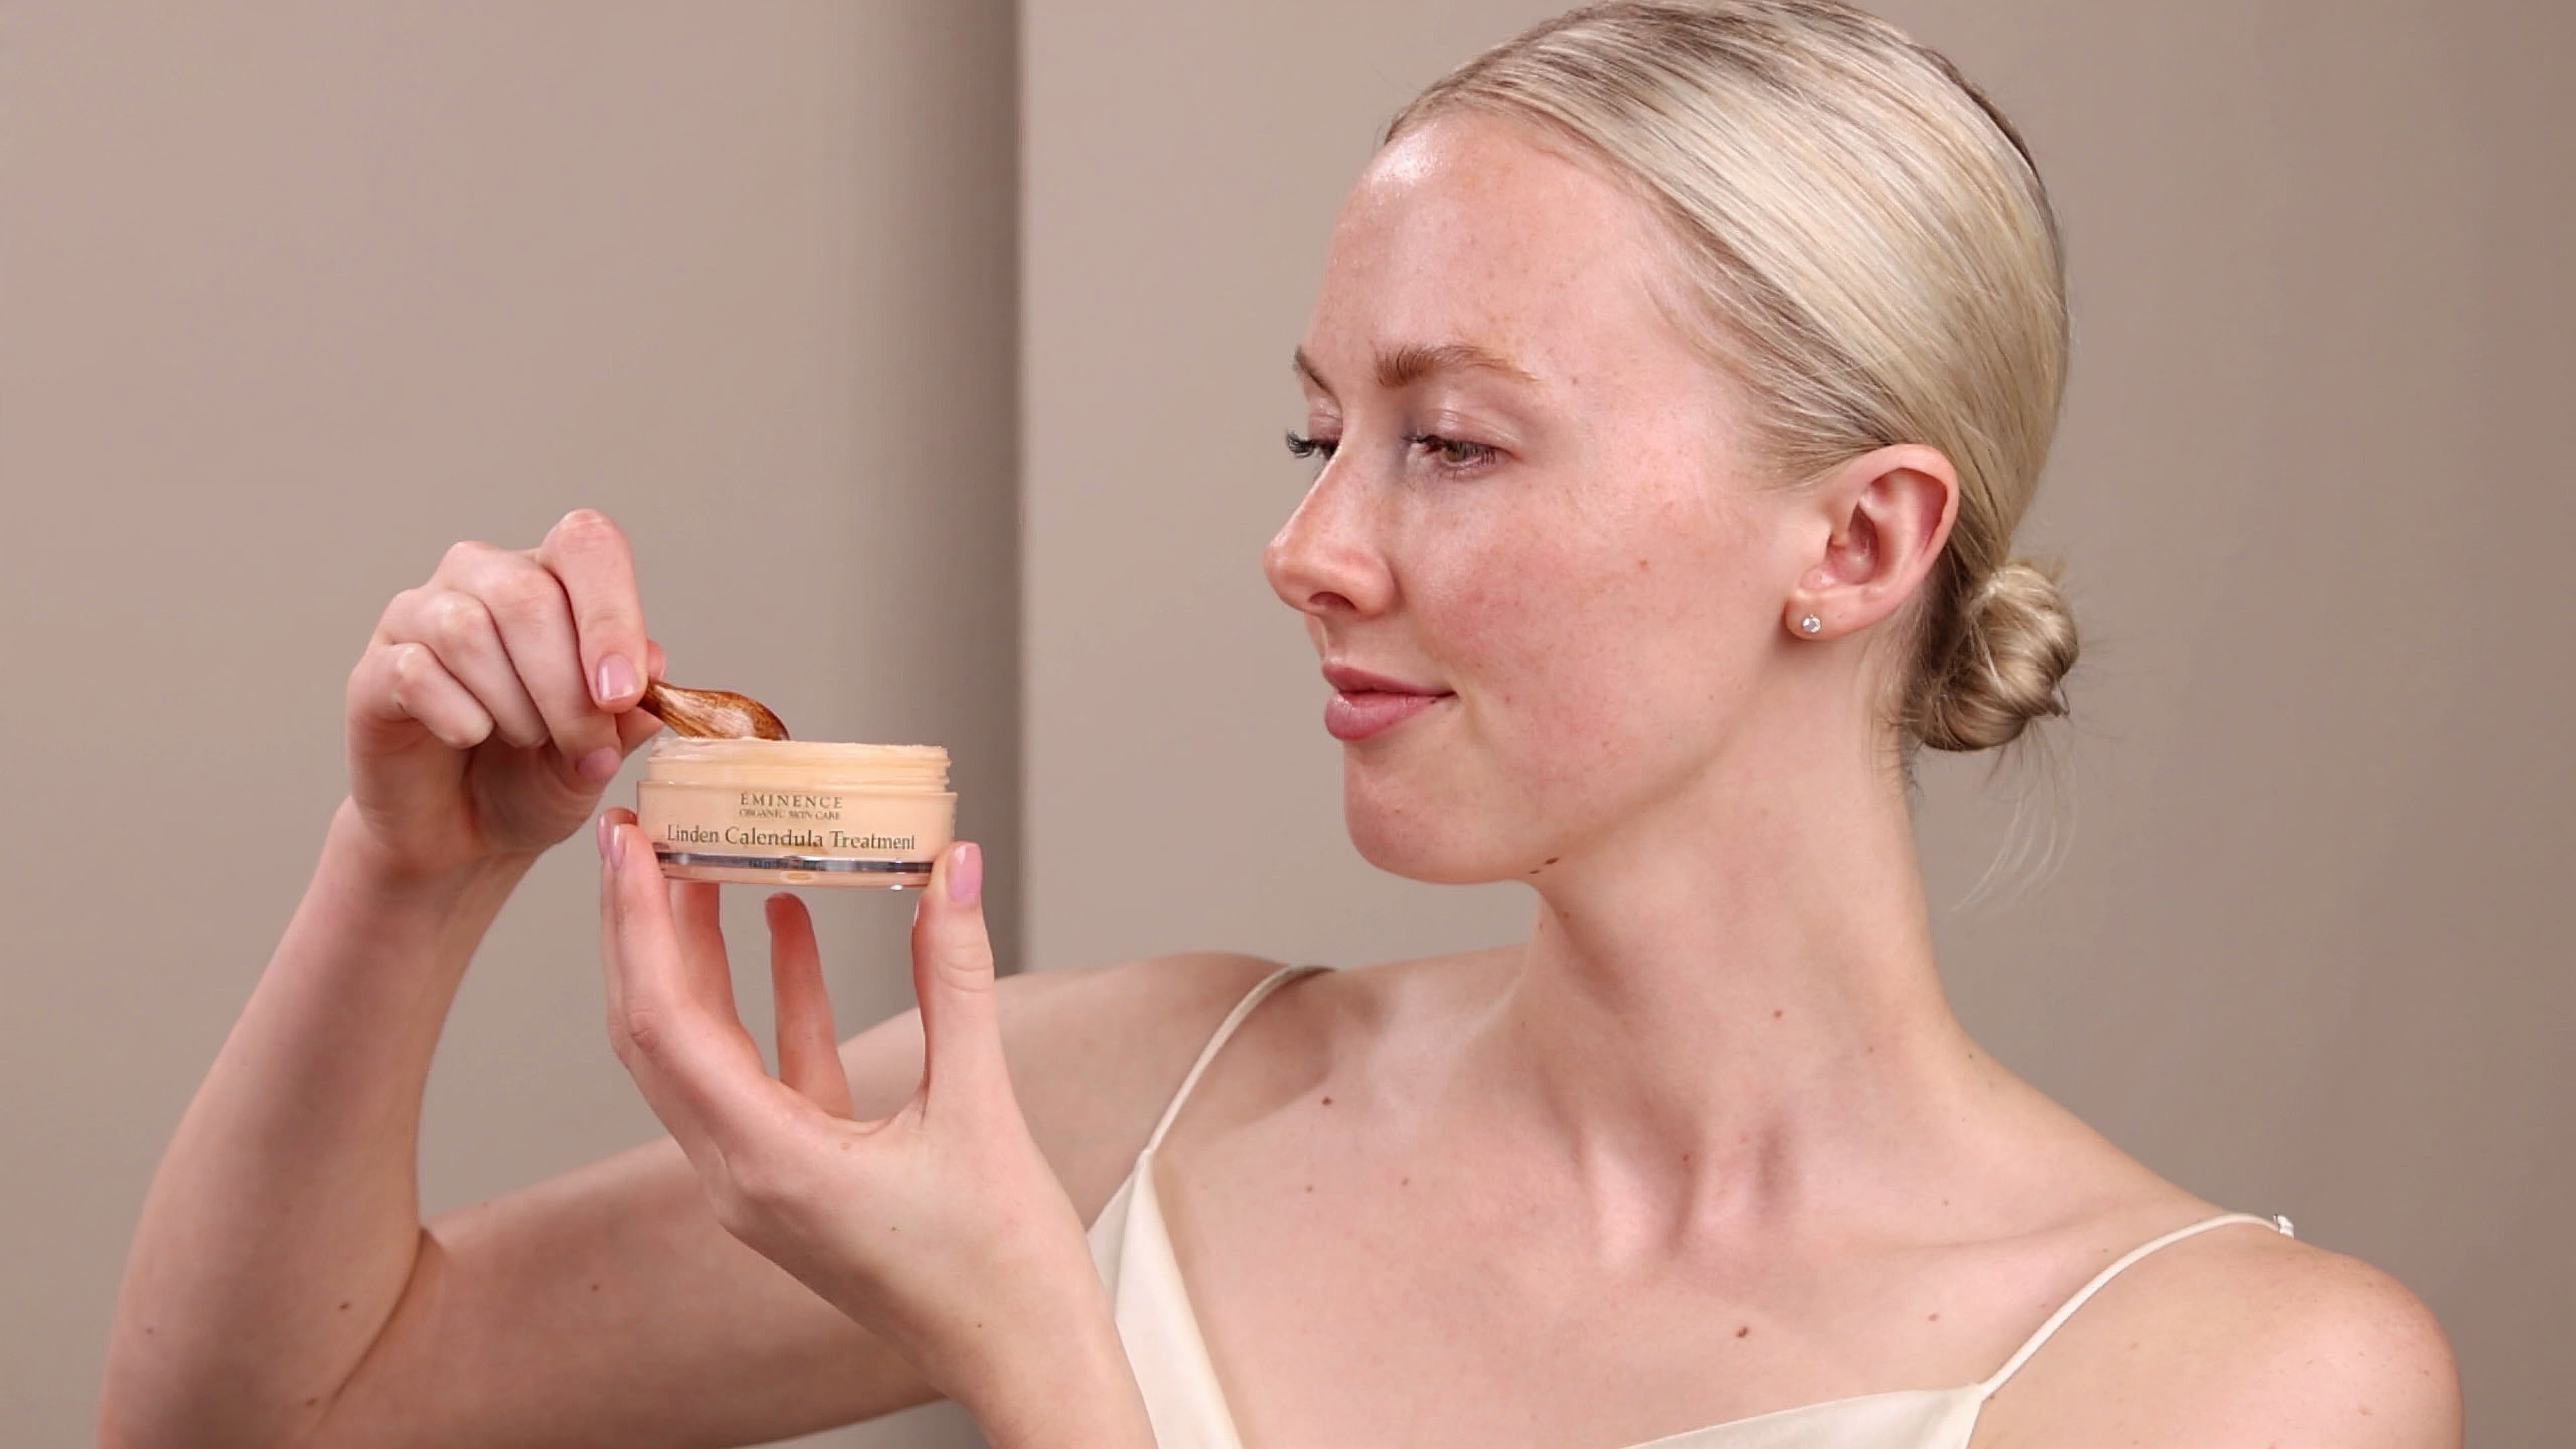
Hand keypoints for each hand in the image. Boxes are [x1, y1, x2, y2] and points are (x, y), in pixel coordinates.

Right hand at [344, 509, 666, 878]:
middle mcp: (481, 578)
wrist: (465, 835)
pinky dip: (459, 717)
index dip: (611, 613)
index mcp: (552, 578)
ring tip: (527, 740)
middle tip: (586, 747)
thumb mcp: (601, 749)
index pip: (586, 544)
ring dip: (514, 704)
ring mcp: (419, 616)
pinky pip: (414, 672)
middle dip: (567, 687)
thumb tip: (653, 665)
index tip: (623, 693)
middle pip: (527, 595)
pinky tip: (471, 738)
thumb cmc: (536, 777)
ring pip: (468, 629)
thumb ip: (629, 710)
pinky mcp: (375, 668)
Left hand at [593, 818, 1151, 1443]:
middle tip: (637, 832)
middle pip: (654, 1032)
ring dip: (695, 956)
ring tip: (701, 859)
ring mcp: (764, 1180)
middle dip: (639, 927)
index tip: (631, 843)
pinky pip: (763, 1071)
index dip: (640, 924)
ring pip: (700, 1050)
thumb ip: (958, 979)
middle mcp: (741, 1177)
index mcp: (766, 1166)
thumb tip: (952, 871)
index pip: (664, 1023)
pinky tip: (785, 927)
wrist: (1027, 1359)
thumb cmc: (1003, 1268)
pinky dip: (766, 997)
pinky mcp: (802, 1176)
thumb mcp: (981, 1107)